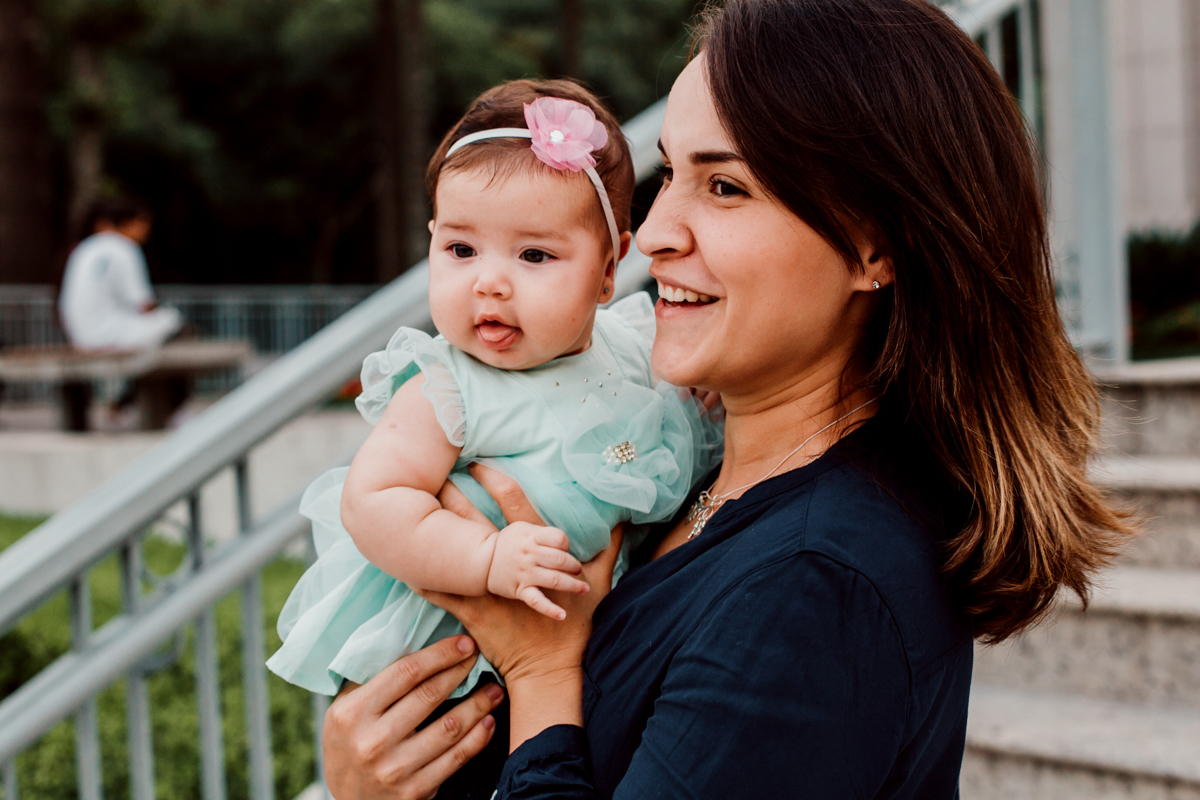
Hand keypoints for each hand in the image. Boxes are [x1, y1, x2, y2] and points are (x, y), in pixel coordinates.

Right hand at [321, 635, 504, 799]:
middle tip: (481, 657)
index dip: (440, 654)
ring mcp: (395, 769)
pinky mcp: (414, 791)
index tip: (463, 643)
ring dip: (479, 703)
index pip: (405, 672)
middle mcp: (372, 741)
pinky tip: (488, 721)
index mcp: (353, 713)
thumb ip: (373, 682)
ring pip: (451, 726)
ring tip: (495, 688)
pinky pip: (456, 758)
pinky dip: (478, 737)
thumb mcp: (345, 712)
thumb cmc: (349, 746)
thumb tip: (412, 642)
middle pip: (430, 695)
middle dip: (461, 671)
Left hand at [427, 465, 624, 748]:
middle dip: (452, 495)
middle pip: (472, 520)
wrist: (552, 669)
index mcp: (533, 550)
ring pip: (451, 551)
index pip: (513, 503)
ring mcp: (485, 588)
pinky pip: (439, 591)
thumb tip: (624, 519)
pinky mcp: (471, 612)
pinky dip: (420, 577)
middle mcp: (506, 563)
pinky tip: (399, 562)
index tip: (478, 461)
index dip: (494, 479)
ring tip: (407, 507)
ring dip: (430, 529)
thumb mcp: (598, 580)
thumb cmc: (577, 625)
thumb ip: (608, 546)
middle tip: (432, 471)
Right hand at [486, 521, 587, 619]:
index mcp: (532, 537)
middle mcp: (529, 555)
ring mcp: (525, 573)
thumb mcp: (524, 529)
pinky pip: (536, 601)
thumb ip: (545, 534)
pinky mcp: (520, 590)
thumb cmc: (509, 543)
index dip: (566, 545)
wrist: (483, 560)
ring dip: (573, 586)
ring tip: (584, 589)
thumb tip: (568, 544)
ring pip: (555, 580)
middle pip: (560, 560)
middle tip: (578, 570)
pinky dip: (550, 609)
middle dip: (574, 566)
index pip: (559, 539)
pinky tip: (562, 615)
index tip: (566, 550)